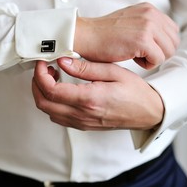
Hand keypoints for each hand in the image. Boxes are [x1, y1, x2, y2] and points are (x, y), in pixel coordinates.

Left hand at [32, 58, 163, 130]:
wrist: (150, 113)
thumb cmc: (136, 92)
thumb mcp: (114, 72)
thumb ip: (86, 67)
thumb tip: (62, 61)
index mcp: (89, 99)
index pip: (51, 90)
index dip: (40, 75)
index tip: (43, 62)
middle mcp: (82, 114)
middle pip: (43, 103)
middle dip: (37, 83)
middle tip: (44, 68)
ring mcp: (82, 122)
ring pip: (48, 111)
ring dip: (43, 93)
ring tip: (53, 76)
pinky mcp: (83, 125)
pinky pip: (58, 116)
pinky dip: (52, 103)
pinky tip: (62, 89)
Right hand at [74, 2, 178, 68]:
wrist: (84, 36)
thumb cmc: (102, 35)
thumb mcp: (128, 21)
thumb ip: (145, 25)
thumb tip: (162, 39)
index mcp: (149, 9)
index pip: (172, 31)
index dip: (160, 45)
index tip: (143, 48)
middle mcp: (151, 14)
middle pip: (173, 42)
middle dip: (159, 52)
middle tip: (139, 54)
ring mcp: (147, 26)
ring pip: (168, 51)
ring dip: (153, 58)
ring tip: (134, 55)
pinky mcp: (143, 40)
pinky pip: (158, 59)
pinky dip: (146, 64)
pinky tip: (131, 58)